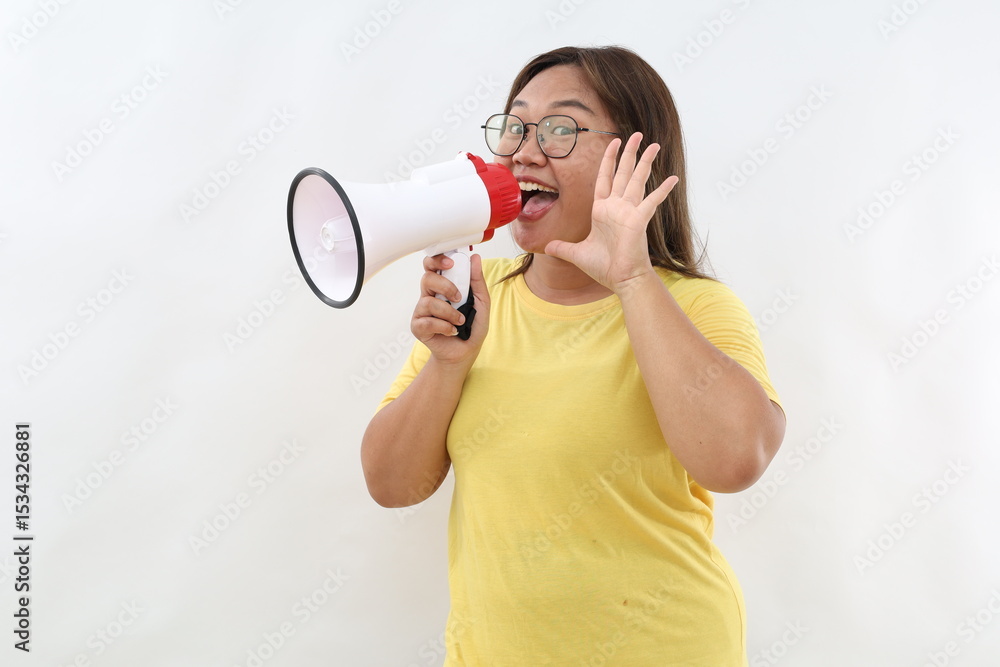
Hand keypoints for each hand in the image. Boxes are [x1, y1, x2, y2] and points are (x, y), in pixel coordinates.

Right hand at [410, 253, 489, 366]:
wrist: (466, 352)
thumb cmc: (472, 326)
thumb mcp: (482, 302)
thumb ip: (478, 281)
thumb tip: (475, 258)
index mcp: (442, 285)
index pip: (432, 265)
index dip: (437, 260)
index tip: (451, 264)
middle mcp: (430, 295)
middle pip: (427, 279)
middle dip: (445, 286)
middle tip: (457, 297)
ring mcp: (422, 311)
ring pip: (428, 302)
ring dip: (449, 313)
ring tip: (460, 321)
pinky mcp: (418, 326)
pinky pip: (427, 321)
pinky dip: (444, 327)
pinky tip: (451, 331)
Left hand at [544, 132, 678, 293]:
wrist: (620, 280)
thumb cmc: (604, 268)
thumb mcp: (576, 254)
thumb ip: (562, 247)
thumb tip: (546, 247)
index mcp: (603, 211)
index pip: (605, 178)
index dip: (608, 160)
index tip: (614, 143)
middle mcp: (617, 207)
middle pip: (623, 173)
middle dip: (629, 153)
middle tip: (637, 134)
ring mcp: (629, 212)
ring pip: (637, 180)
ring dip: (646, 162)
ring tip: (654, 144)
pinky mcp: (639, 220)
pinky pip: (652, 201)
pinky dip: (662, 190)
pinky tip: (673, 178)